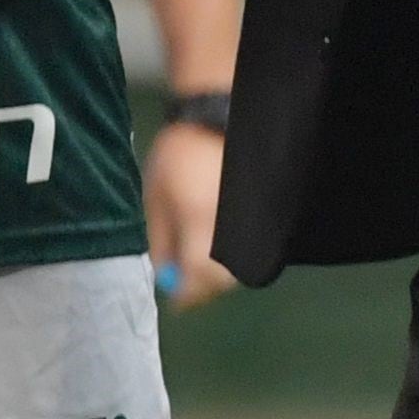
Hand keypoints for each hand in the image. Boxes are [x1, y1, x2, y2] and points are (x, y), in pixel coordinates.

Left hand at [145, 120, 237, 309]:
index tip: (176, 303)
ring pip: (241, 264)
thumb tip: (164, 275)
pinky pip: (251, 245)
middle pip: (224, 278)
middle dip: (205, 289)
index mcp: (199, 219)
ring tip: (199, 265)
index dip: (188, 295)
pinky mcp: (262, 212)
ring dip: (220, 273)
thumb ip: (159, 239)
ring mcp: (250, 218)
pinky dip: (234, 255)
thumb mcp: (155, 196)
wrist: (215, 116)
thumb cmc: (176, 153)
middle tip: (187, 289)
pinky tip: (218, 247)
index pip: (198, 276)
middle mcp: (230, 223)